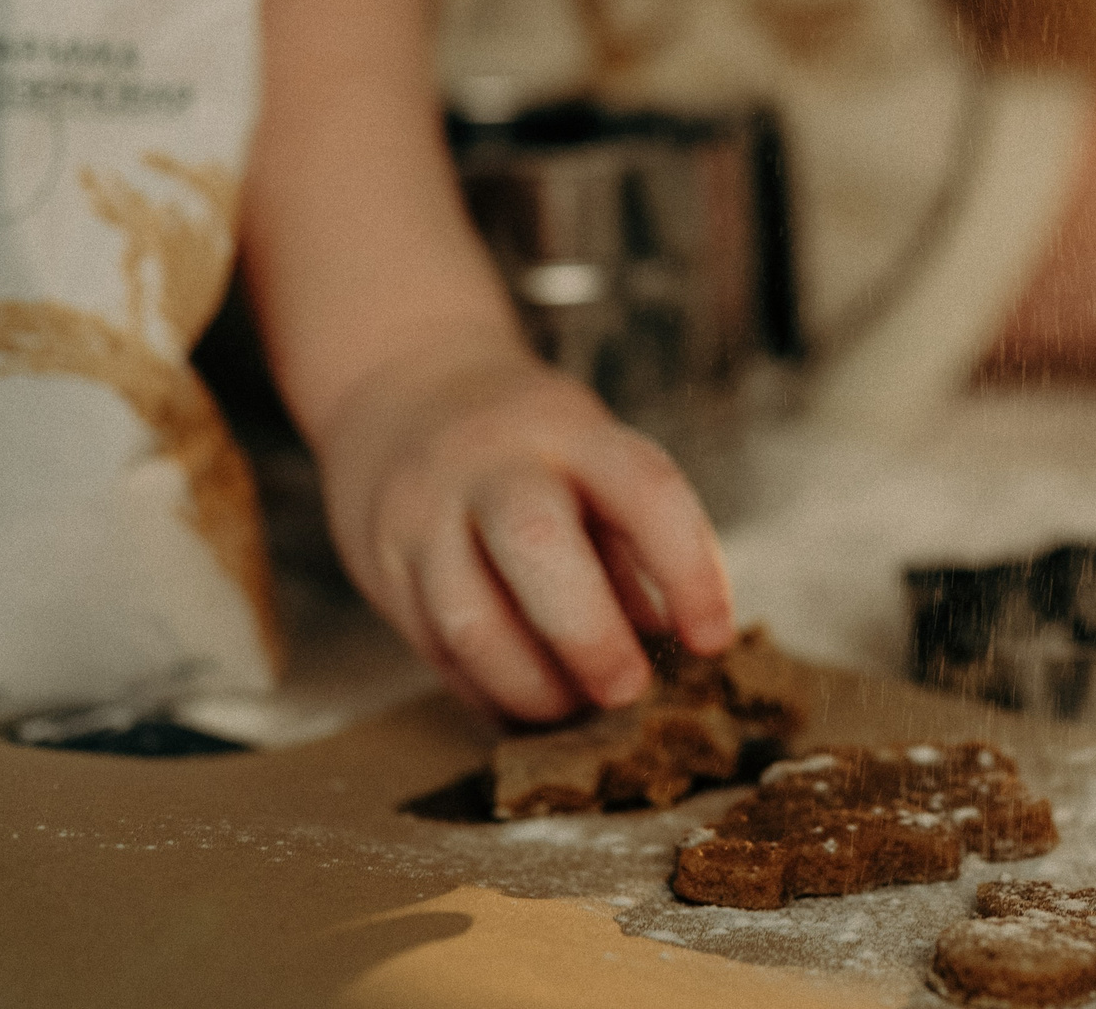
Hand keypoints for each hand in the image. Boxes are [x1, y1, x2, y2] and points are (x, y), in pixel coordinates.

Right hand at [315, 345, 735, 722]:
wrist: (400, 389)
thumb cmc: (529, 443)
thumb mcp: (593, 458)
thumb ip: (634, 543)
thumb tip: (682, 641)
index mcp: (570, 431)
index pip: (643, 489)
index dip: (688, 569)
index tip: (714, 639)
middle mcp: (492, 464)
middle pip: (537, 544)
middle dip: (590, 636)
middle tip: (628, 691)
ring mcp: (425, 514)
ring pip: (469, 617)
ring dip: (530, 684)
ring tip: (570, 706)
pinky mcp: (381, 566)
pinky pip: (434, 648)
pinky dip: (486, 690)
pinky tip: (521, 699)